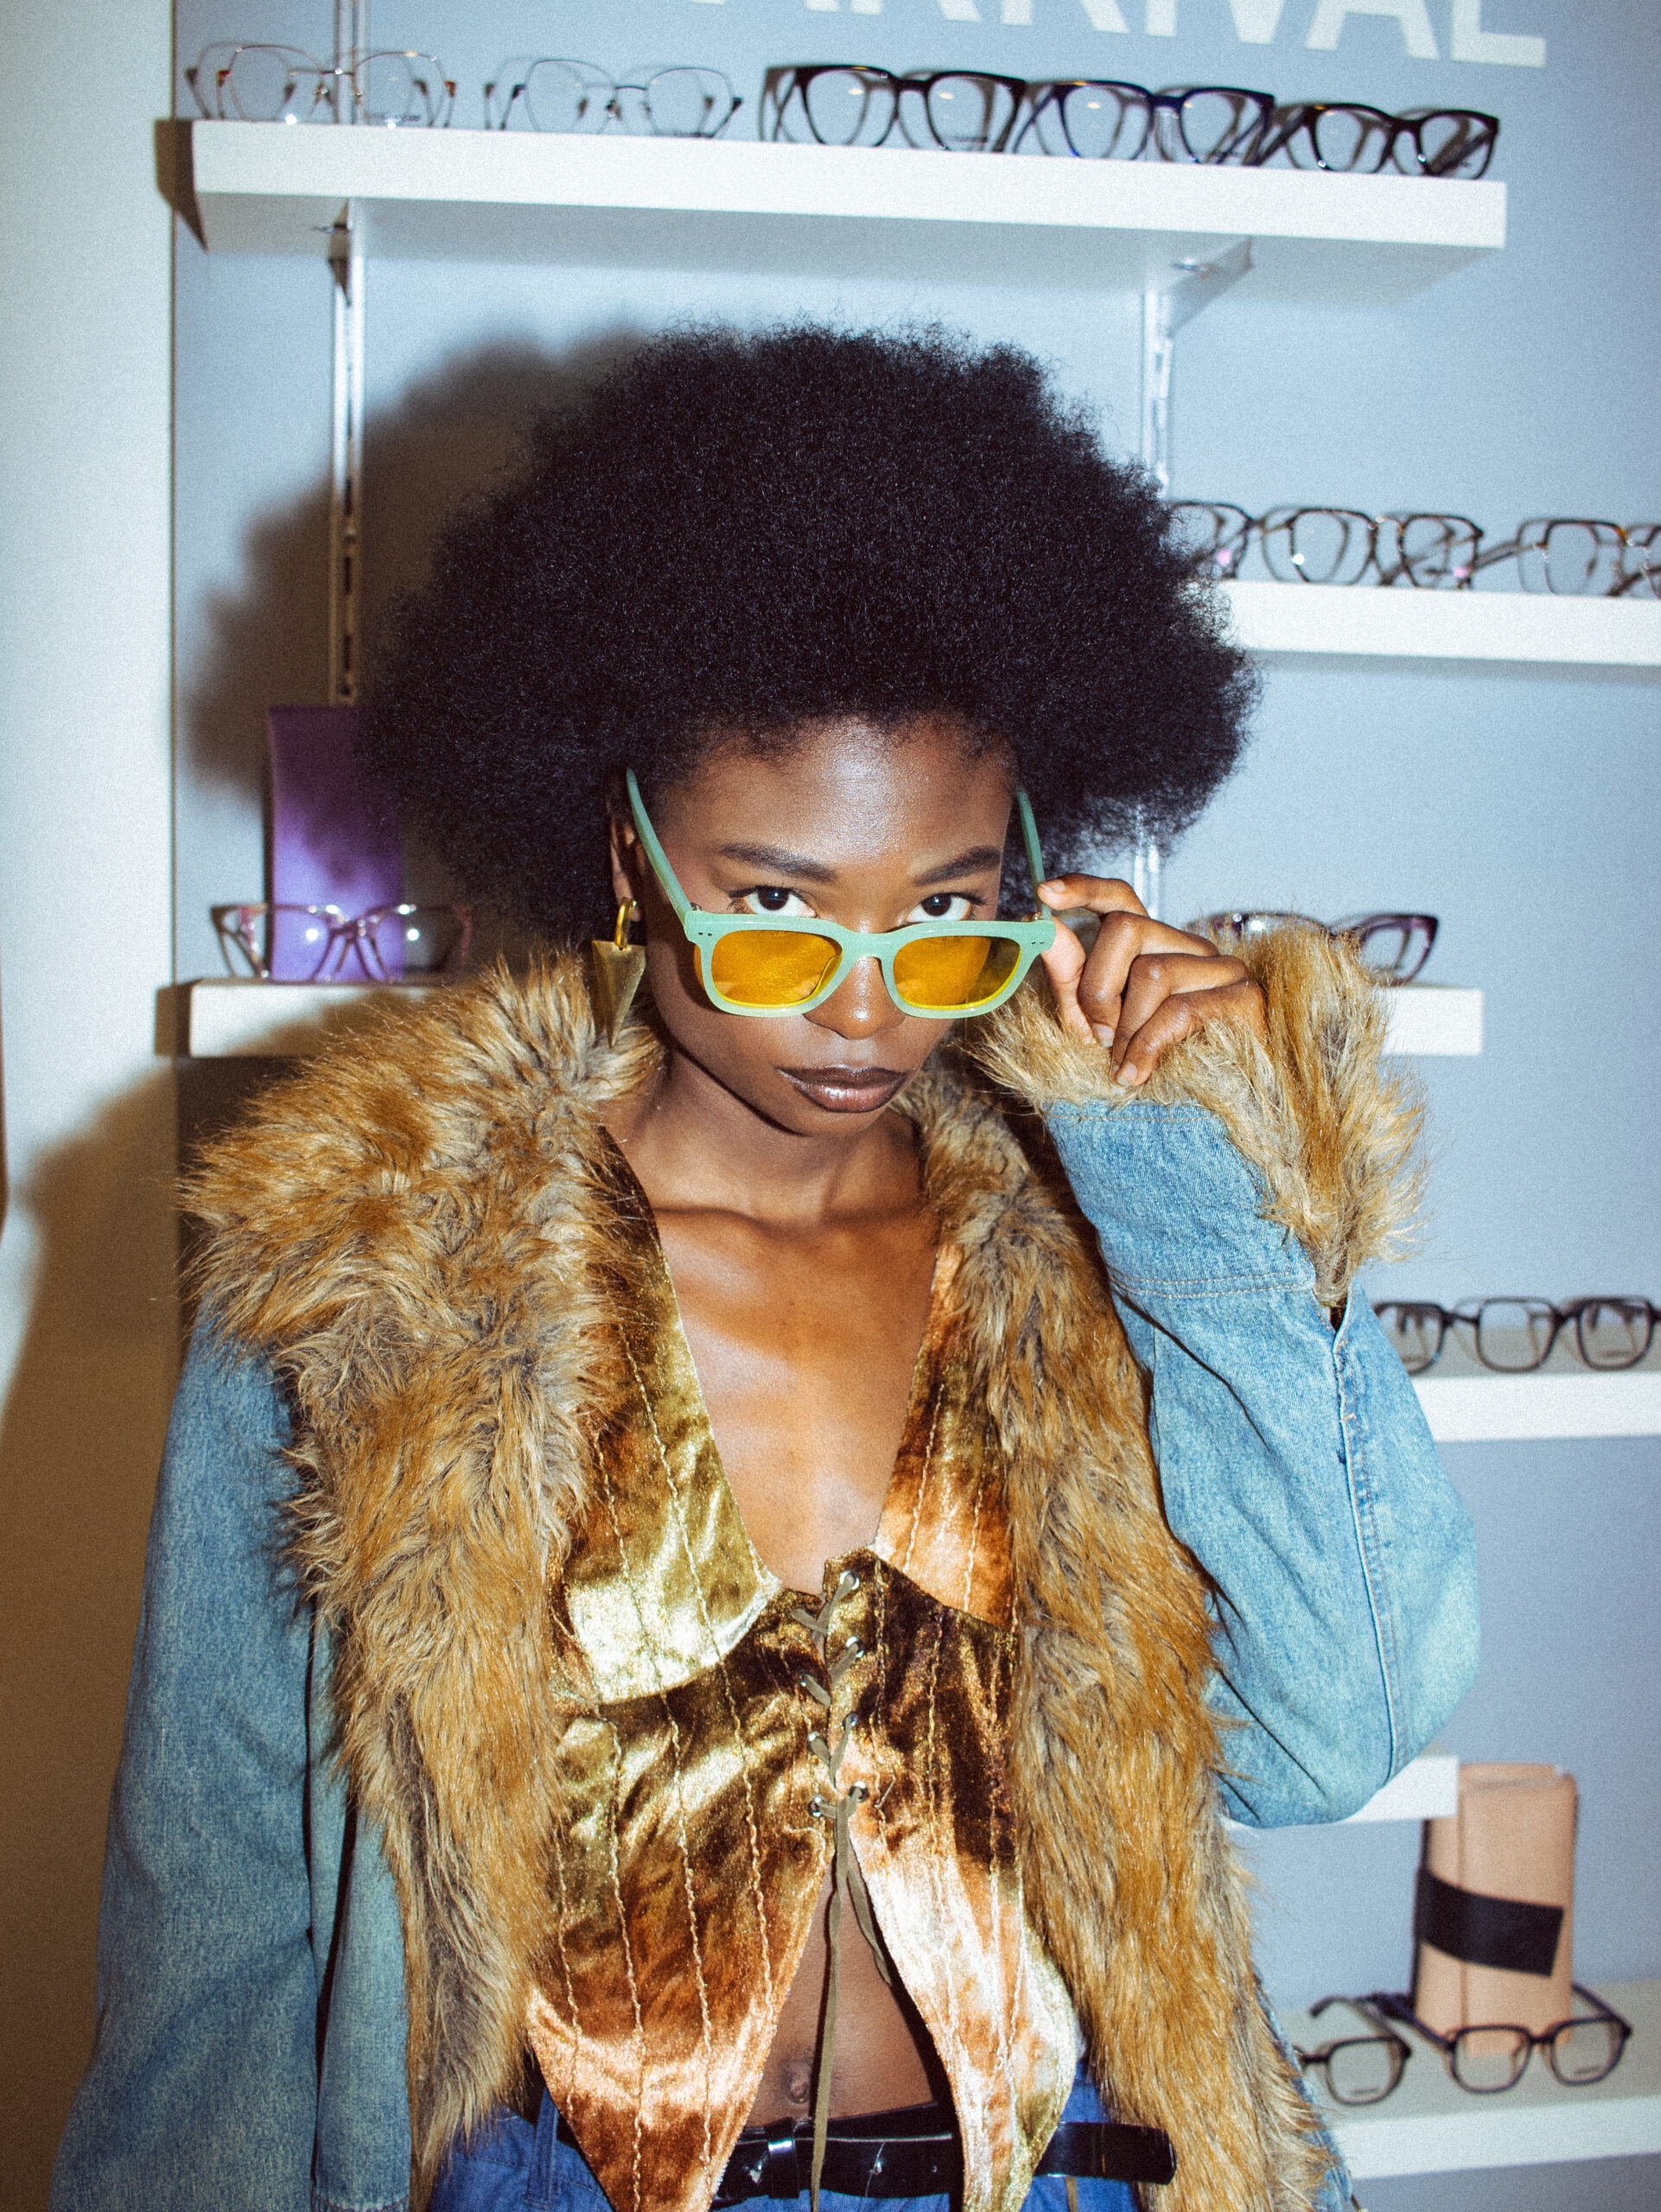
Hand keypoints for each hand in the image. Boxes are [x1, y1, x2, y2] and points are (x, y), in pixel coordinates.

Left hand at [1036, 876, 1265, 1087]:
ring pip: (1151, 971)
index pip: (1121, 899)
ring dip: (1126, 1029)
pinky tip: (1135, 1074)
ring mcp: (1222, 968)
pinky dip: (1147, 1047)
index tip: (1044, 892)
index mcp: (1153, 946)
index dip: (1084, 889)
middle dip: (1097, 989)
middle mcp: (1189, 946)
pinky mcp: (1245, 999)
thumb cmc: (1143, 1067)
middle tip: (1099, 1038)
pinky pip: (1179, 1009)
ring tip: (1123, 1065)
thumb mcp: (1091, 1024)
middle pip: (1126, 928)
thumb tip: (1040, 921)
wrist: (1197, 1119)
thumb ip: (1069, 974)